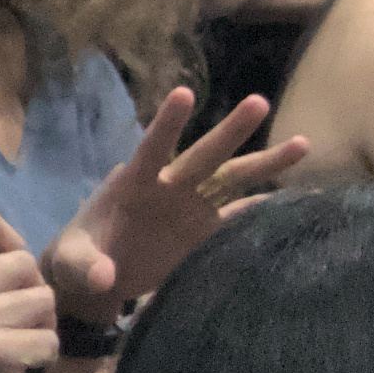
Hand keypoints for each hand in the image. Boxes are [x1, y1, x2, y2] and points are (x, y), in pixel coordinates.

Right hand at [0, 210, 62, 372]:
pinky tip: (20, 361)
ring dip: (38, 322)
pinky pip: (49, 339)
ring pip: (44, 299)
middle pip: (25, 263)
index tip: (2, 265)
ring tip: (14, 337)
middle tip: (9, 314)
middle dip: (27, 288)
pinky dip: (42, 353)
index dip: (6, 239)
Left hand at [45, 84, 311, 323]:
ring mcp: (190, 209)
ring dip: (264, 164)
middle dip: (230, 132)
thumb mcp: (70, 262)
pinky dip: (263, 211)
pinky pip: (238, 218)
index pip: (153, 148)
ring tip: (303, 144)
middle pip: (204, 157)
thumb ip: (85, 266)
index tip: (184, 93)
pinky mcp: (203, 234)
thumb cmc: (76, 260)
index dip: (167, 124)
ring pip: (231, 181)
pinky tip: (297, 200)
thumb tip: (103, 278)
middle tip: (259, 102)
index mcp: (133, 184)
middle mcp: (168, 188)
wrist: (92, 279)